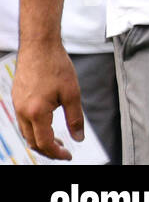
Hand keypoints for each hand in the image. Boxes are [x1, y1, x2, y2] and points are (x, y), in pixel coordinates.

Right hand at [13, 39, 82, 160]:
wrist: (39, 45)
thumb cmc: (56, 65)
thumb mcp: (72, 93)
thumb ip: (75, 118)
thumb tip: (78, 137)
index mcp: (36, 112)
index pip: (44, 142)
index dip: (57, 152)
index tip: (68, 156)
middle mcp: (22, 111)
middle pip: (32, 141)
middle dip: (48, 149)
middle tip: (64, 149)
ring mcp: (17, 105)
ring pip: (26, 132)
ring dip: (40, 139)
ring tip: (57, 138)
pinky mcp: (16, 98)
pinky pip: (23, 121)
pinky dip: (34, 128)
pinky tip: (47, 123)